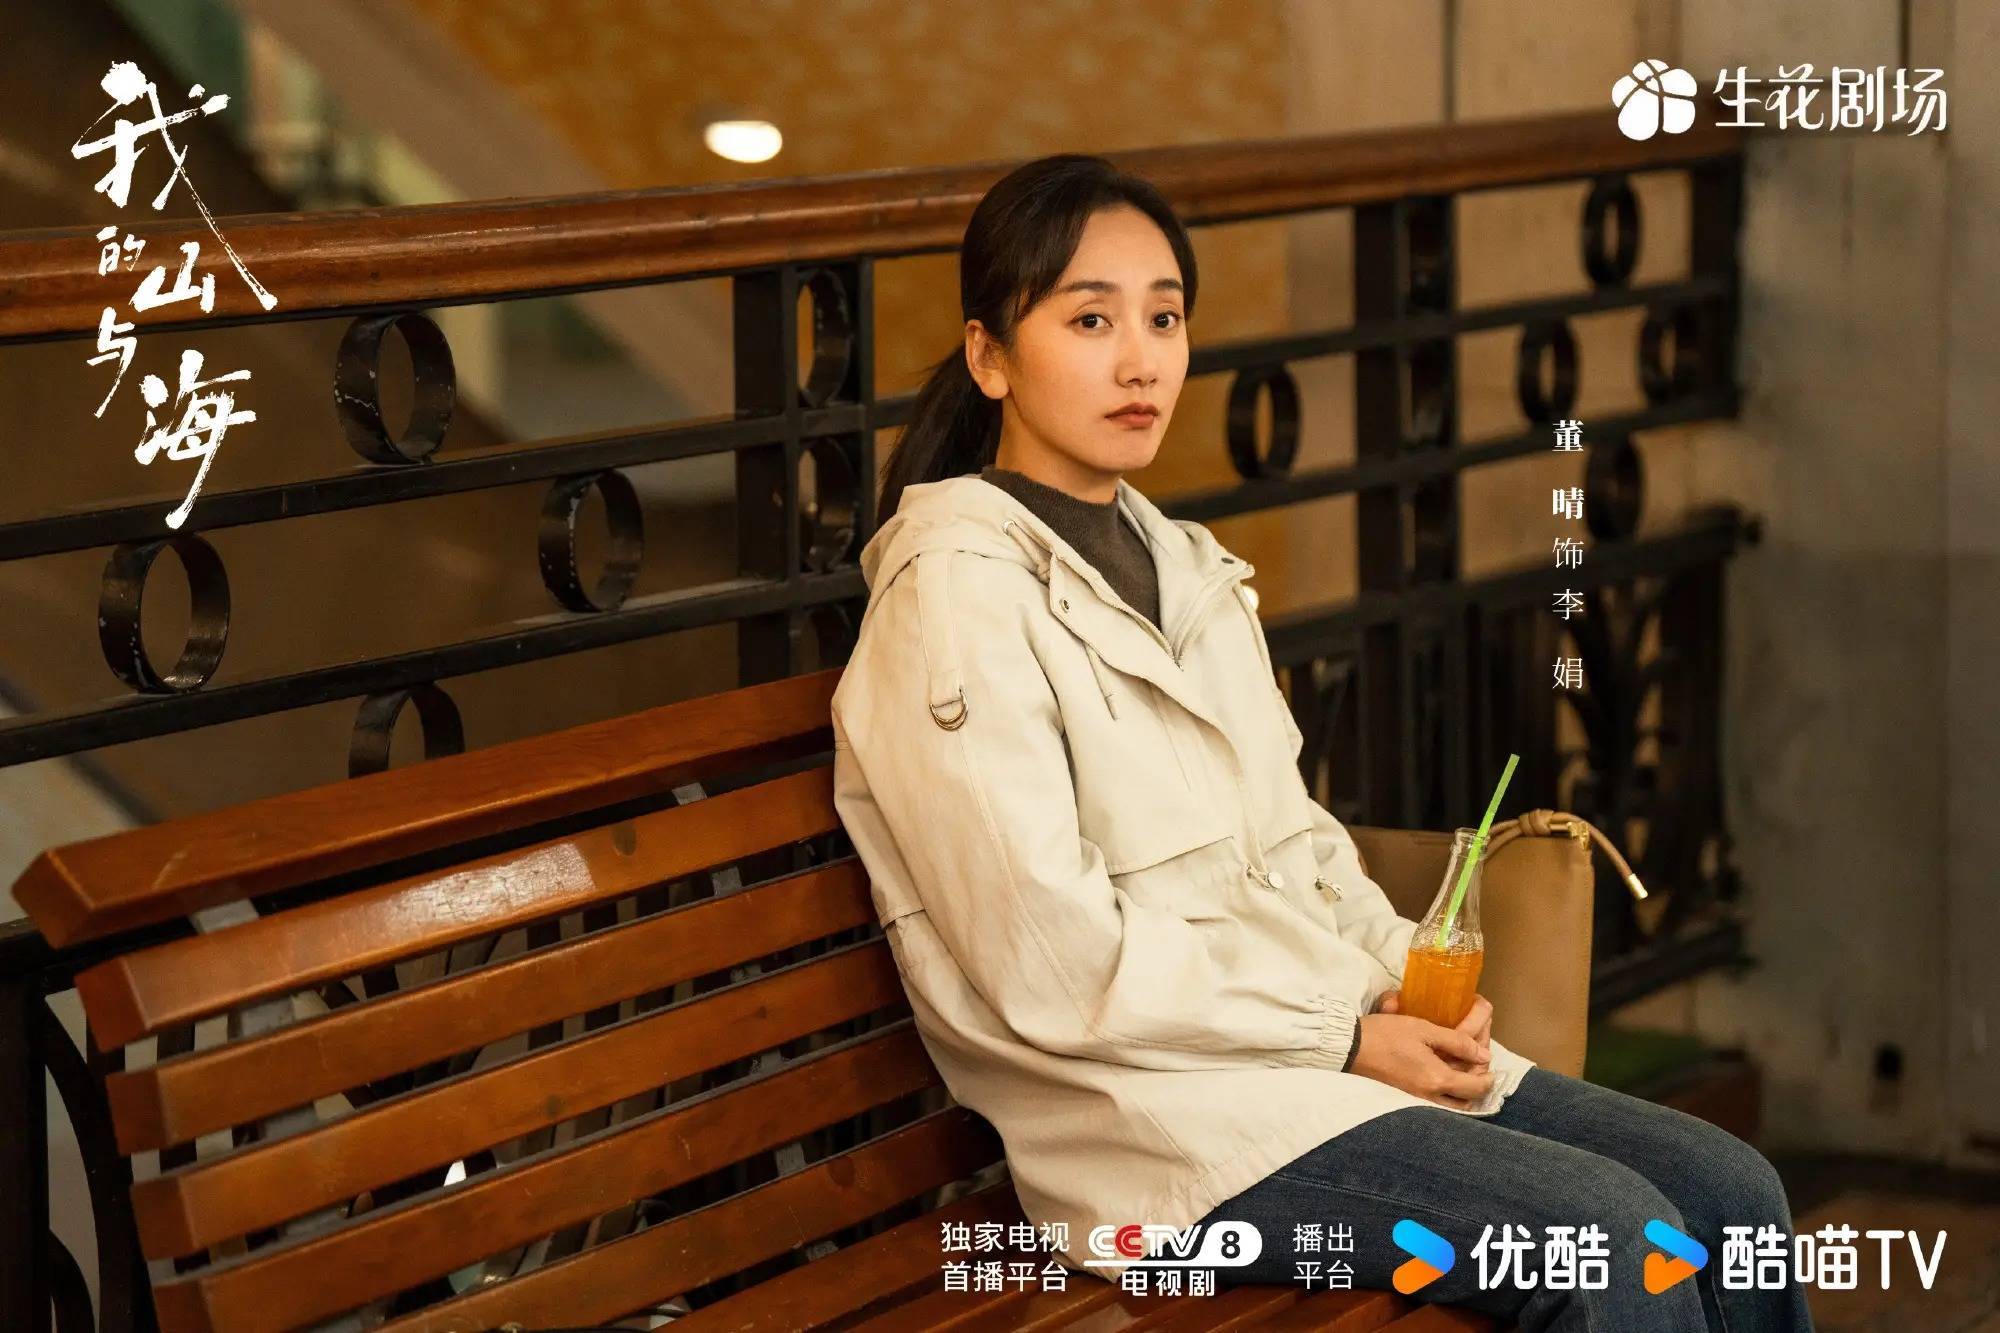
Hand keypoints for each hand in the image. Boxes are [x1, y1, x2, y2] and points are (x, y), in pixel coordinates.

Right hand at [1354, 991, 1493, 1109]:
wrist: (1349, 1048)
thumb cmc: (1386, 1034)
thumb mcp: (1423, 1029)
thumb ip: (1457, 1042)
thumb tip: (1483, 1055)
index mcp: (1436, 1079)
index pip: (1475, 1087)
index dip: (1488, 1079)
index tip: (1490, 1069)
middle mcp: (1428, 1097)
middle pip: (1464, 1104)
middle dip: (1475, 1091)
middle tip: (1476, 1074)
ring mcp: (1414, 1101)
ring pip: (1448, 1109)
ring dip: (1459, 1097)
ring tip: (1459, 1080)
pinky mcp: (1402, 1100)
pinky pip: (1432, 1106)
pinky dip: (1442, 1099)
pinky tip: (1437, 1084)